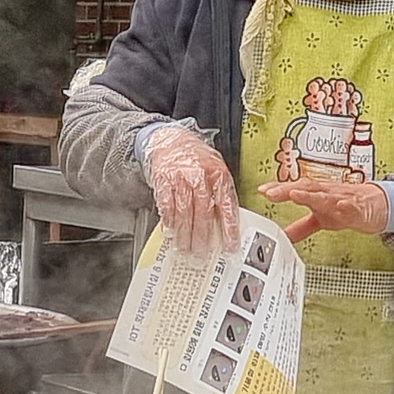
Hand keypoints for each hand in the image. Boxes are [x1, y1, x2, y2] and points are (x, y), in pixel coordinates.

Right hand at [143, 125, 239, 253]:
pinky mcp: (163, 182)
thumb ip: (220, 193)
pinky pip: (167, 207)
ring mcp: (180, 178)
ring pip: (184, 213)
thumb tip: (226, 223)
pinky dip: (169, 222)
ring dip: (185, 235)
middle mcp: (200, 176)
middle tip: (202, 253)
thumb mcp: (215, 169)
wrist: (170, 139)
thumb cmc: (195, 158)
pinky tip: (171, 232)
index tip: (230, 246)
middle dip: (203, 237)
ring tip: (186, 249)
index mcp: (219, 174)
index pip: (227, 206)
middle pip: (204, 213)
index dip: (229, 228)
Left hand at [258, 174, 393, 245]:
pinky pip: (352, 205)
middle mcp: (326, 193)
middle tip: (271, 193)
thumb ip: (301, 227)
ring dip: (310, 195)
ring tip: (295, 195)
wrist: (375, 204)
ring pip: (325, 195)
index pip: (294, 189)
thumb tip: (283, 236)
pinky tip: (340, 206)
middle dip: (287, 189)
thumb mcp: (320, 219)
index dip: (278, 189)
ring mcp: (342, 198)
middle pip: (305, 188)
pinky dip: (346, 205)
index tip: (262, 190)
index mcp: (315, 195)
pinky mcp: (358, 206)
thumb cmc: (345, 207)